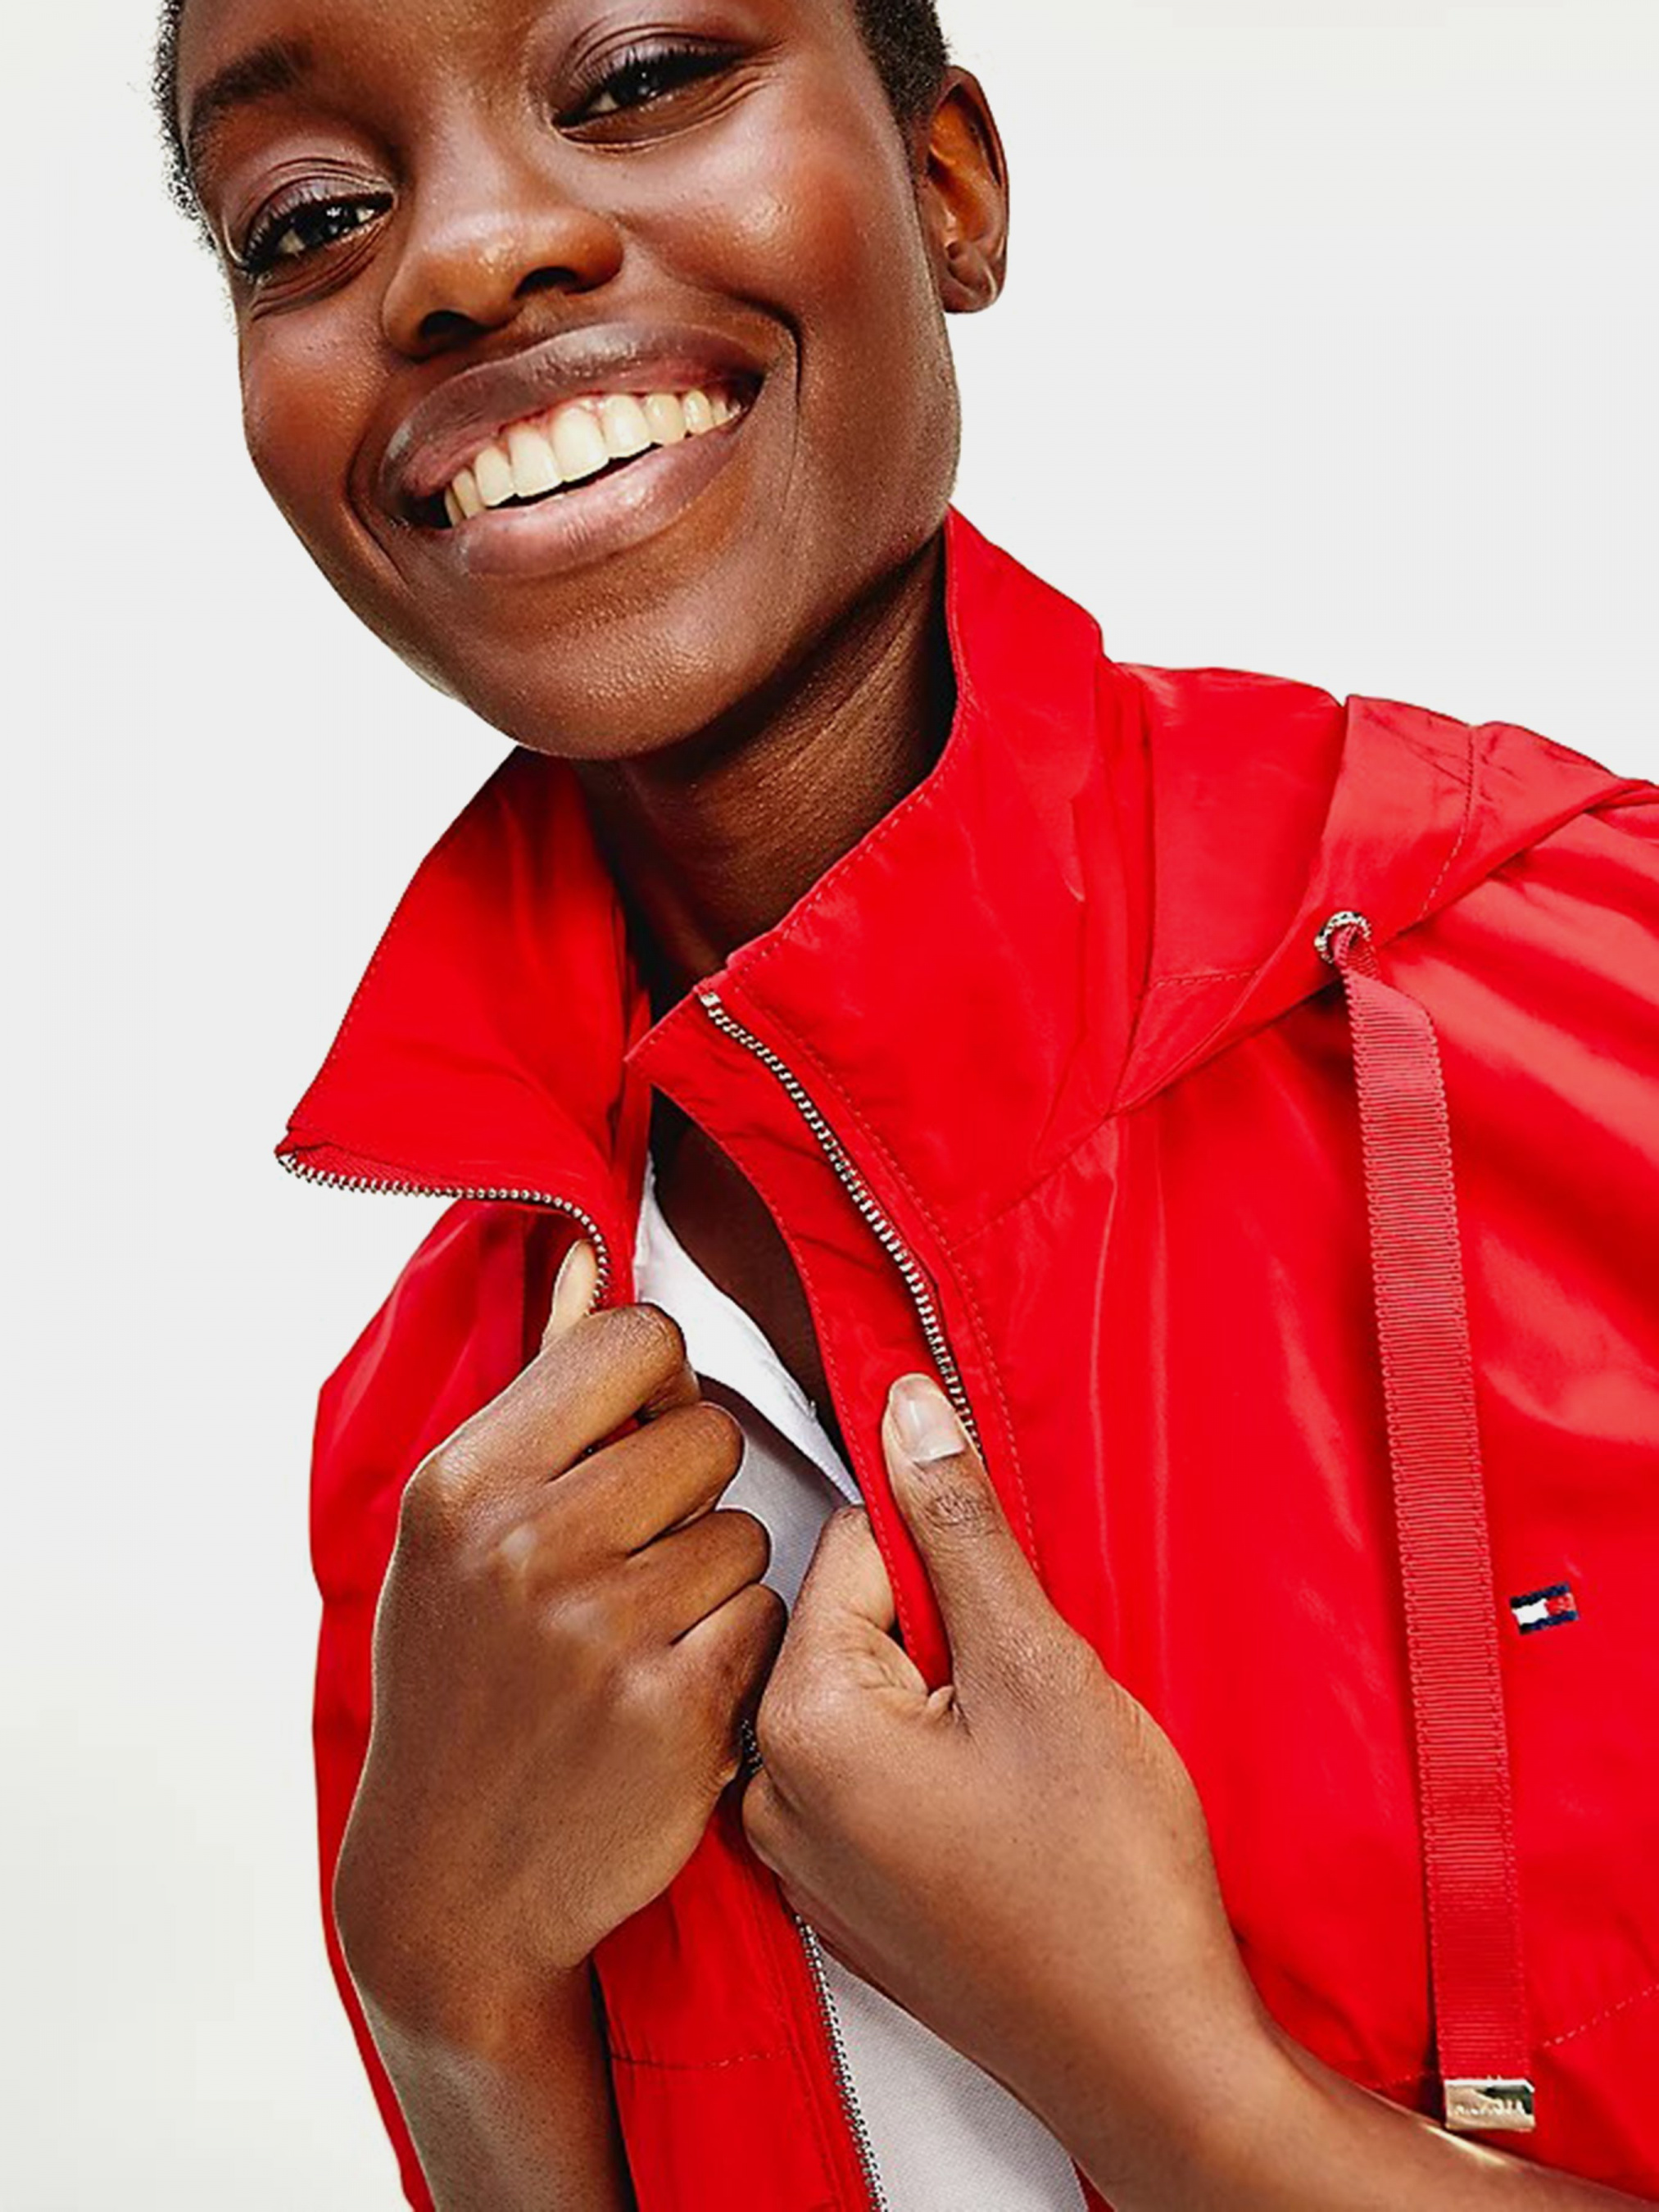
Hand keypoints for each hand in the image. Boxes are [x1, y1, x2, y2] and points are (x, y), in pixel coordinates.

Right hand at [333, 1239, 786, 2045]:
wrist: (453, 1883)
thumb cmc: (460, 1684)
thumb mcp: (455, 1536)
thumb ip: (535, 1393)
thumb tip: (583, 1259)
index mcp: (465, 1482)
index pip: (631, 1338)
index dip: (658, 1380)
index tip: (639, 1431)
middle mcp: (527, 1545)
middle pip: (709, 1430)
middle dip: (693, 1486)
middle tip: (637, 1554)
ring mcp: (603, 1629)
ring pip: (749, 1529)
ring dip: (719, 1576)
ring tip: (644, 1634)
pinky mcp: (678, 1708)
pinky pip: (769, 1615)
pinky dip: (739, 1650)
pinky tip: (675, 1690)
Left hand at [741, 1372, 1276, 2203]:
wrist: (1152, 2061)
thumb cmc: (1105, 1890)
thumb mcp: (1039, 1668)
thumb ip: (959, 1525)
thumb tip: (908, 1412)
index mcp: (803, 1725)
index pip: (849, 1544)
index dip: (945, 1556)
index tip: (1003, 1599)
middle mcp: (774, 1794)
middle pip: (852, 1619)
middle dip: (943, 1625)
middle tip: (1025, 1695)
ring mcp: (805, 1855)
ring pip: (871, 1693)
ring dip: (946, 1692)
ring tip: (1024, 1756)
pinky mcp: (848, 1893)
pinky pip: (876, 1771)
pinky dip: (939, 1759)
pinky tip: (1009, 1803)